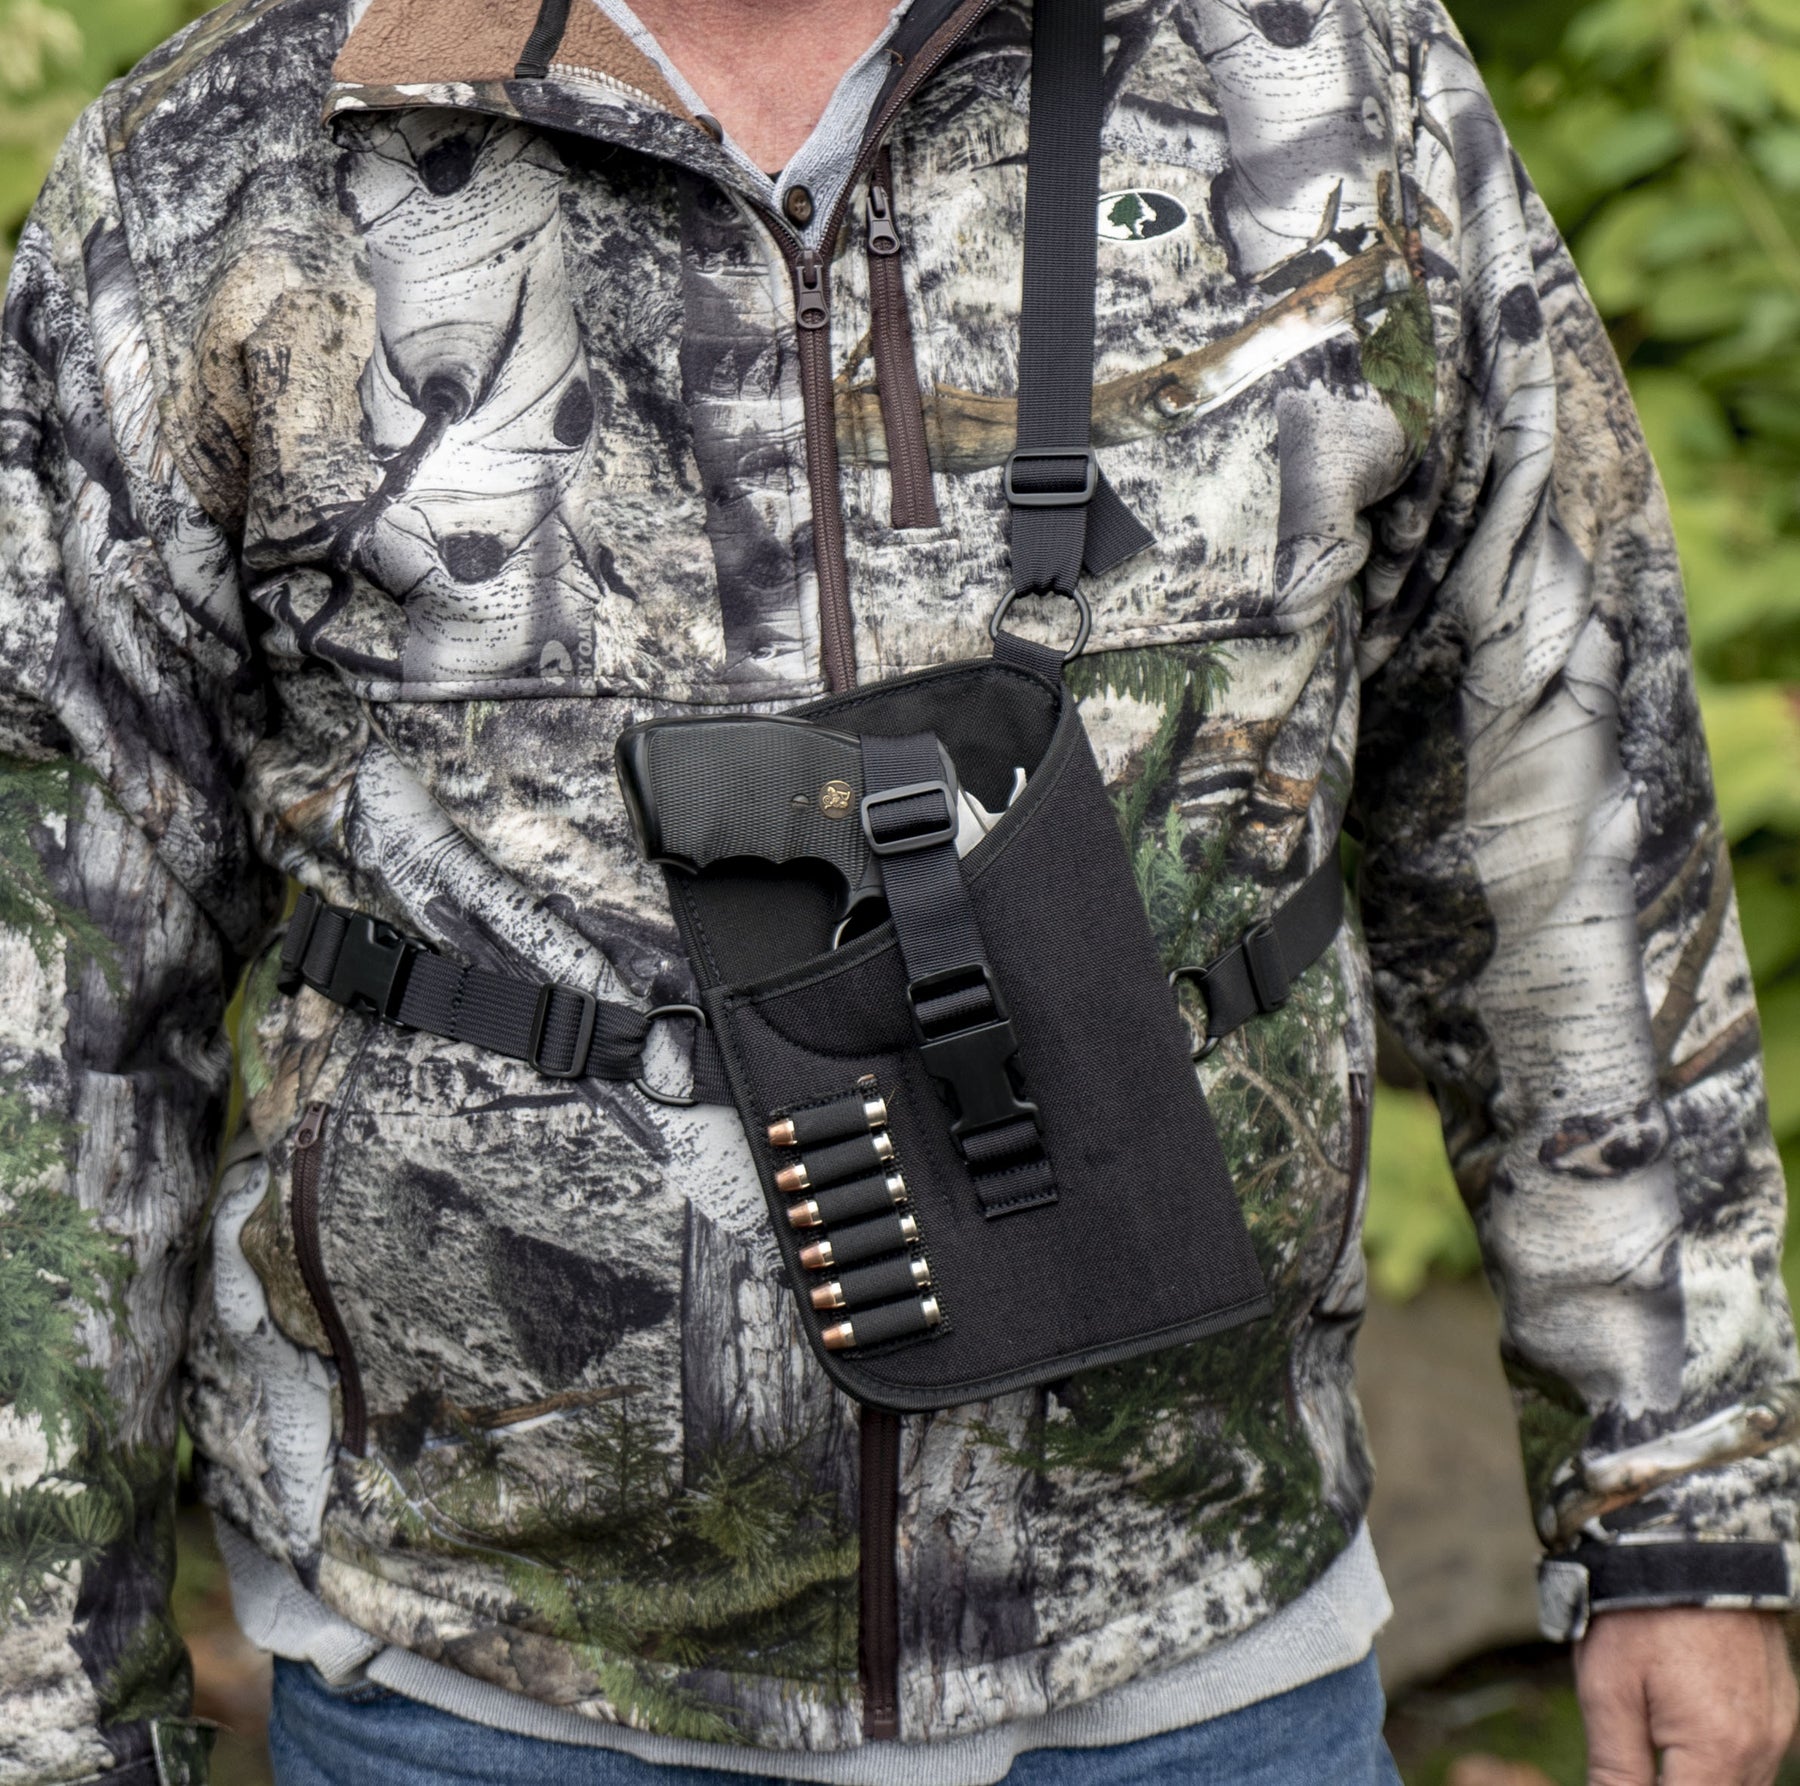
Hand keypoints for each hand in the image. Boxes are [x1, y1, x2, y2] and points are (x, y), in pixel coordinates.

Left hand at [1574, 1605, 1797, 1784]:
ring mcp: (1778, 1729)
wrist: (1687, 1541)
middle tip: (1632, 1751)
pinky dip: (1716, 1760)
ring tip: (1650, 1733)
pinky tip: (1680, 1729)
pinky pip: (1752, 1760)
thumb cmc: (1637, 1613)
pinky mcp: (1781, 1709)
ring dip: (1693, 1777)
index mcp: (1717, 1750)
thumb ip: (1614, 1768)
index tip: (1623, 1770)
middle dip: (1669, 1781)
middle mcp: (1761, 1749)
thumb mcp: (1606, 1689)